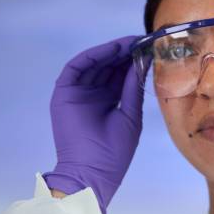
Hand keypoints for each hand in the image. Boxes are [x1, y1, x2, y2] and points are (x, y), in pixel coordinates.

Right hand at [42, 36, 146, 213]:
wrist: (93, 172)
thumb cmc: (114, 151)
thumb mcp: (130, 115)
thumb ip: (133, 89)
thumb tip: (141, 63)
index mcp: (108, 101)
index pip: (120, 74)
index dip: (133, 61)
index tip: (150, 48)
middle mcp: (92, 94)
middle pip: (108, 66)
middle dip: (124, 52)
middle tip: (142, 40)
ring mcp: (77, 92)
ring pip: (94, 63)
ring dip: (111, 51)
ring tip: (130, 42)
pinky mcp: (63, 92)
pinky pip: (77, 67)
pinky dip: (94, 56)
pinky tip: (112, 49)